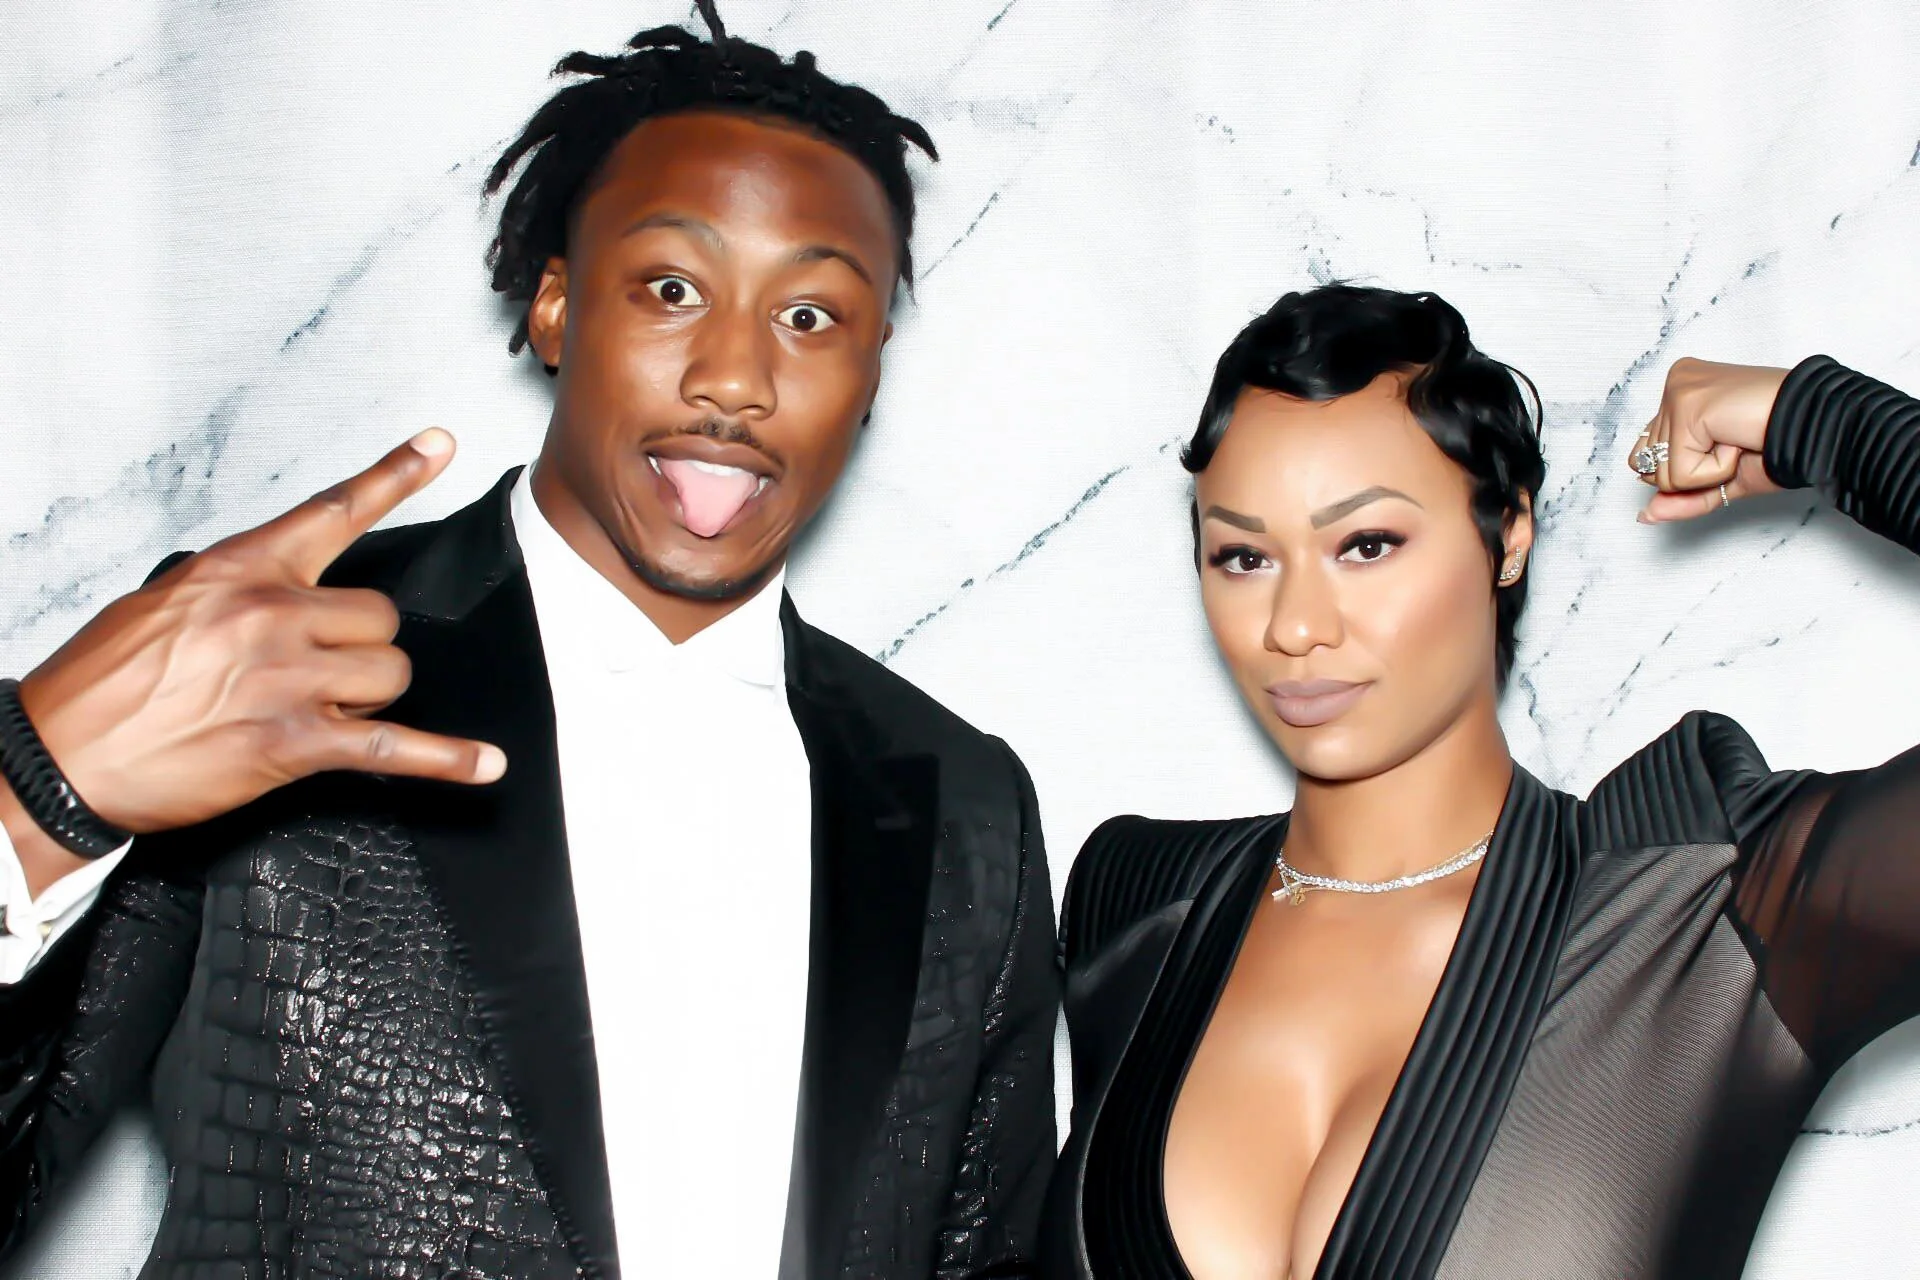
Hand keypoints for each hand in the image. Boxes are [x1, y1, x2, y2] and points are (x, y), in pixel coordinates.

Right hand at [1, 429, 504, 895]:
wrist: (61, 757)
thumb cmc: (102, 685)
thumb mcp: (165, 604)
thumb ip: (238, 590)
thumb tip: (283, 597)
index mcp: (241, 569)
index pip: (333, 510)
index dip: (395, 473)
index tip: (440, 444)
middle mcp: (272, 612)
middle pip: (379, 615)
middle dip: (359, 647)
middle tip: (313, 672)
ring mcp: (288, 677)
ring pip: (390, 671)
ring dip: (366, 694)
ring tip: (312, 711)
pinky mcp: (295, 742)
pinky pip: (393, 746)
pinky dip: (445, 760)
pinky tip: (483, 766)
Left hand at [1631, 357, 1789, 522]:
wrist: (1821, 427)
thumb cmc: (1780, 445)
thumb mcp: (1722, 480)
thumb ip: (1682, 498)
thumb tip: (1645, 516)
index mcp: (1682, 391)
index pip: (1646, 453)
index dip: (1685, 469)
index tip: (1727, 446)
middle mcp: (1676, 384)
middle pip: (1648, 466)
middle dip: (1696, 473)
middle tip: (1737, 445)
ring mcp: (1679, 391)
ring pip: (1662, 473)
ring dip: (1709, 472)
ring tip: (1740, 442)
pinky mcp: (1688, 406)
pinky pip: (1680, 472)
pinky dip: (1716, 471)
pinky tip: (1740, 441)